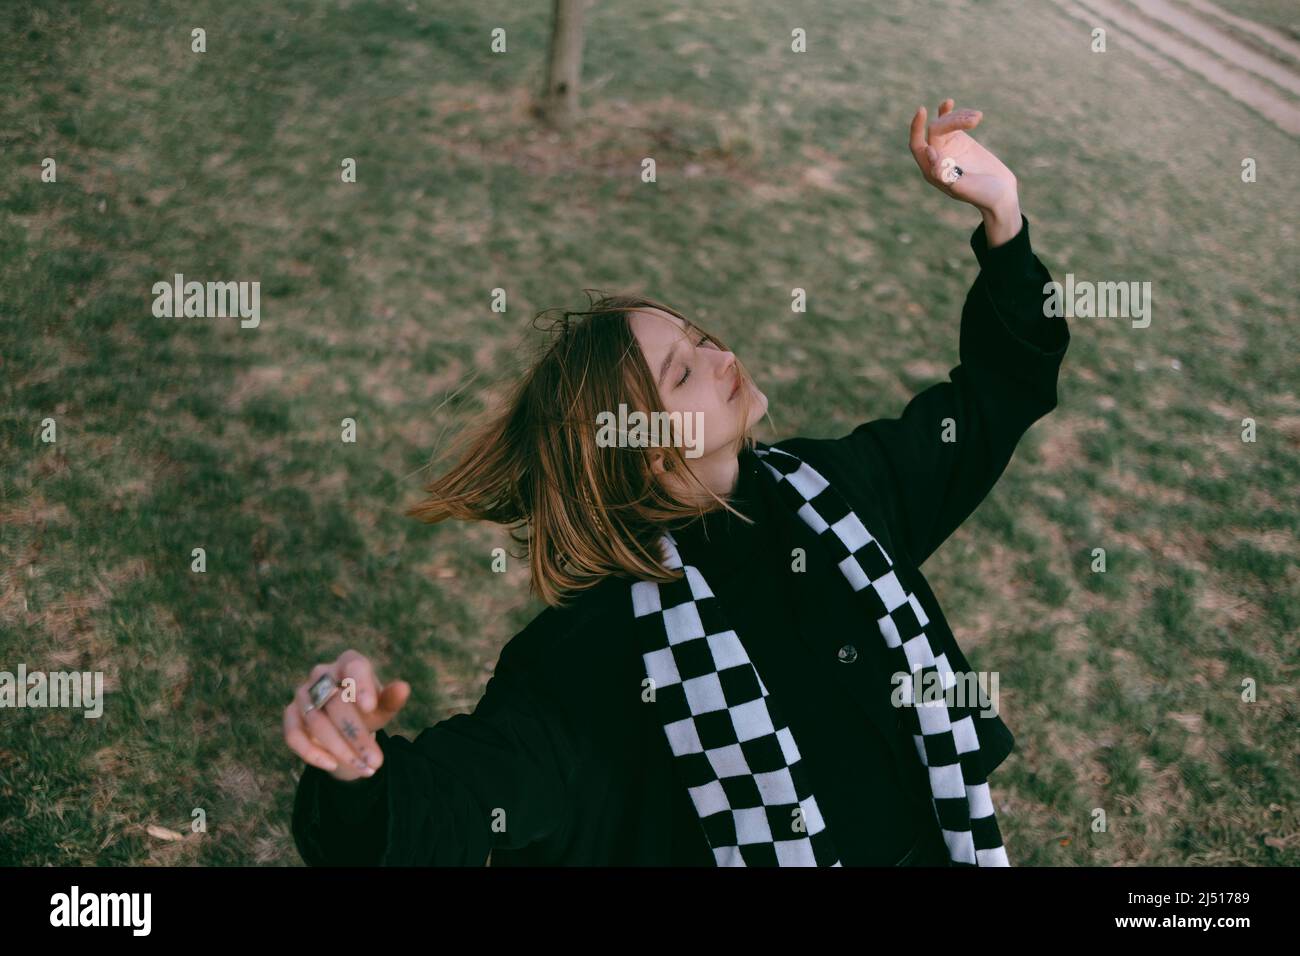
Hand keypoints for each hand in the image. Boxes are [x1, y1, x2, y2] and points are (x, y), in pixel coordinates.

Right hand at [283, 649, 410, 781]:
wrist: (344, 722)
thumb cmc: (368, 708)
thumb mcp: (382, 706)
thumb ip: (391, 699)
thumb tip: (403, 688)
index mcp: (349, 662)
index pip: (354, 668)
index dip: (361, 686)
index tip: (369, 708)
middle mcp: (322, 673)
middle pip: (336, 704)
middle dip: (357, 736)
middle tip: (376, 761)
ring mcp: (303, 693)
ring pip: (316, 722)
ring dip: (340, 749)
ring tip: (364, 768)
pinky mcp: (291, 714)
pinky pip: (293, 734)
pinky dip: (311, 752)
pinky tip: (332, 765)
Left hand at [908, 98, 1018, 216]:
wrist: (1000, 193)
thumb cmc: (983, 195)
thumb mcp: (965, 188)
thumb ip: (945, 174)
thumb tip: (929, 152)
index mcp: (931, 171)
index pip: (917, 145)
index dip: (917, 128)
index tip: (922, 110)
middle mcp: (937, 158)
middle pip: (935, 130)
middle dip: (952, 121)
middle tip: (974, 121)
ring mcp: (948, 147)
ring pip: (945, 123)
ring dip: (960, 116)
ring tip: (978, 118)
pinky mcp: (961, 140)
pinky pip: (952, 122)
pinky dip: (955, 113)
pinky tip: (951, 103)